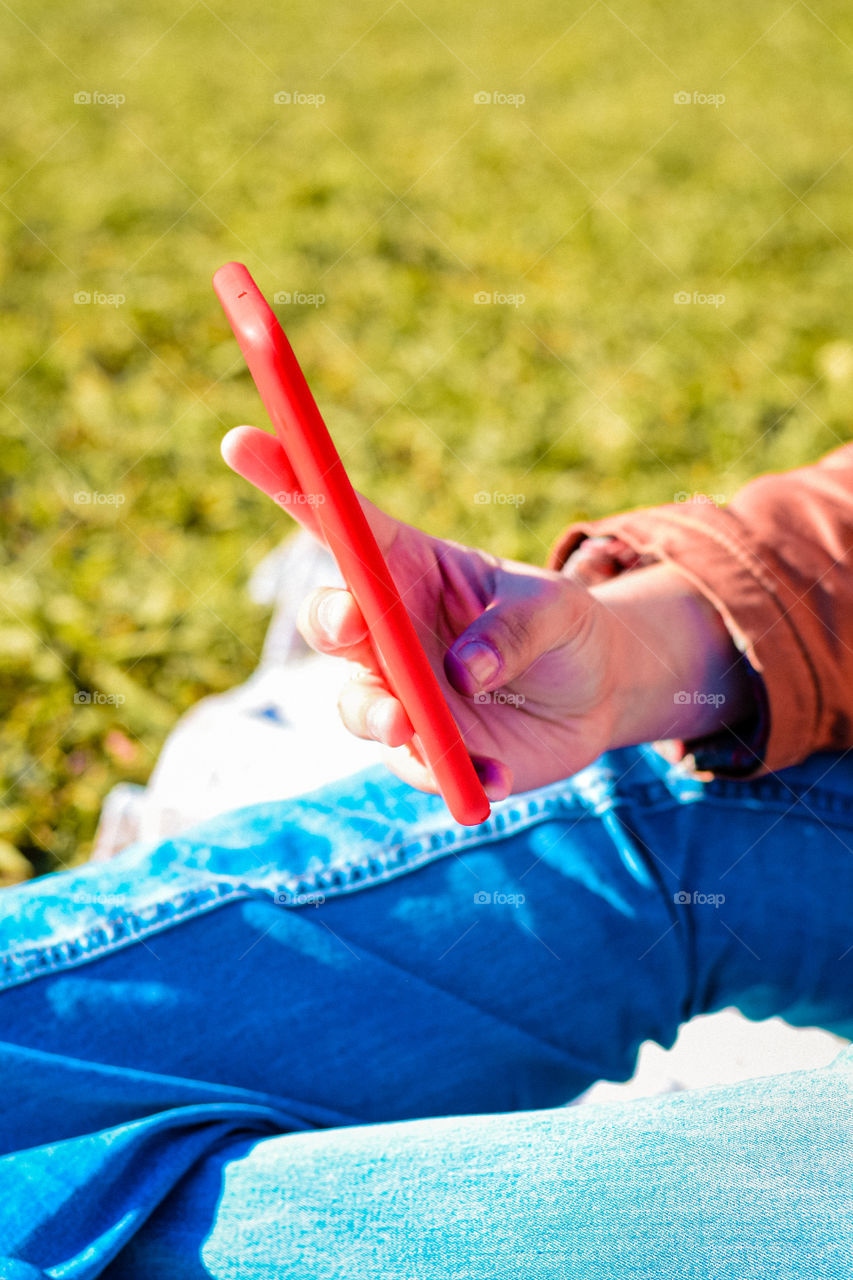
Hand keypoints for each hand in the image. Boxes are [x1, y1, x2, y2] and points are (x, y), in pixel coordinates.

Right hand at [222, 426, 753, 797]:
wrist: (596, 698)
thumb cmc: (566, 629)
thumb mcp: (557, 610)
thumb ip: (511, 628)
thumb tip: (462, 672)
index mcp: (411, 567)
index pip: (344, 522)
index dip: (292, 483)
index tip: (241, 441)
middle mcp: (391, 629)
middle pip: (331, 620)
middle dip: (330, 620)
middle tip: (352, 622)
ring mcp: (400, 692)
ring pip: (355, 704)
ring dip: (374, 712)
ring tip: (409, 721)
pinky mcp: (422, 750)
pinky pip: (414, 767)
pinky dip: (450, 775)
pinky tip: (497, 779)